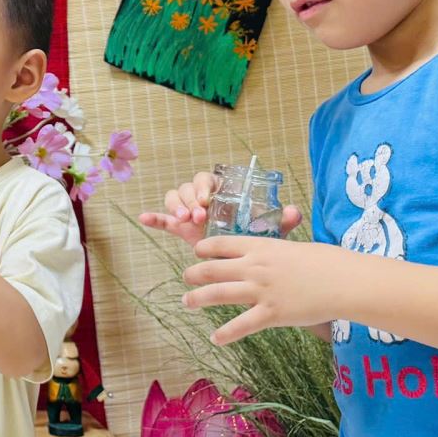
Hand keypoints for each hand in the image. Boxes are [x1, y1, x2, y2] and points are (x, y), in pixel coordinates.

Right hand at [140, 171, 301, 246]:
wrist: (246, 257)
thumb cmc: (255, 236)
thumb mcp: (270, 228)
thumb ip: (281, 219)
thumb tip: (293, 211)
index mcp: (221, 192)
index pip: (206, 179)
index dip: (203, 186)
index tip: (207, 200)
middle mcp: (202, 199)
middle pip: (187, 188)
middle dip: (190, 199)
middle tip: (199, 215)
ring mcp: (189, 212)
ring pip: (174, 200)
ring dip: (177, 207)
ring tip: (185, 221)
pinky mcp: (179, 227)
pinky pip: (163, 219)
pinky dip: (154, 217)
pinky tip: (144, 218)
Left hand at [182, 236, 343, 343]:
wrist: (345, 281)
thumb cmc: (326, 262)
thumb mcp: (293, 248)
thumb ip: (274, 252)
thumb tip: (268, 254)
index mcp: (260, 247)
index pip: (220, 244)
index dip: (203, 249)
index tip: (196, 253)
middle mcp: (254, 267)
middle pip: (211, 269)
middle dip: (193, 274)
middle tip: (186, 279)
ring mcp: (261, 291)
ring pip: (218, 294)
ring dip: (198, 298)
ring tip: (187, 302)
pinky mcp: (271, 314)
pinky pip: (241, 325)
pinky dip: (224, 333)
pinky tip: (214, 338)